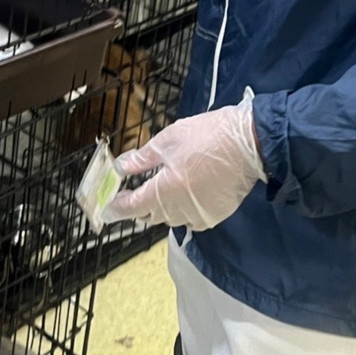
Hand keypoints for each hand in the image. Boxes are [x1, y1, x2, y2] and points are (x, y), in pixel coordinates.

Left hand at [104, 93, 265, 230]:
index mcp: (165, 190)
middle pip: (150, 214)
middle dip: (139, 204)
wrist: (250, 144)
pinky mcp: (214, 216)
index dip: (116, 209)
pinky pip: (189, 219)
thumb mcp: (169, 139)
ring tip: (164, 186)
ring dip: (161, 206)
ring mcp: (198, 216)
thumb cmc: (208, 136)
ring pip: (169, 217)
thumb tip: (120, 167)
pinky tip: (186, 192)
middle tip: (134, 190)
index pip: (132, 207)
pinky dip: (182, 209)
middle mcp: (180, 210)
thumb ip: (143, 158)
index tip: (105, 210)